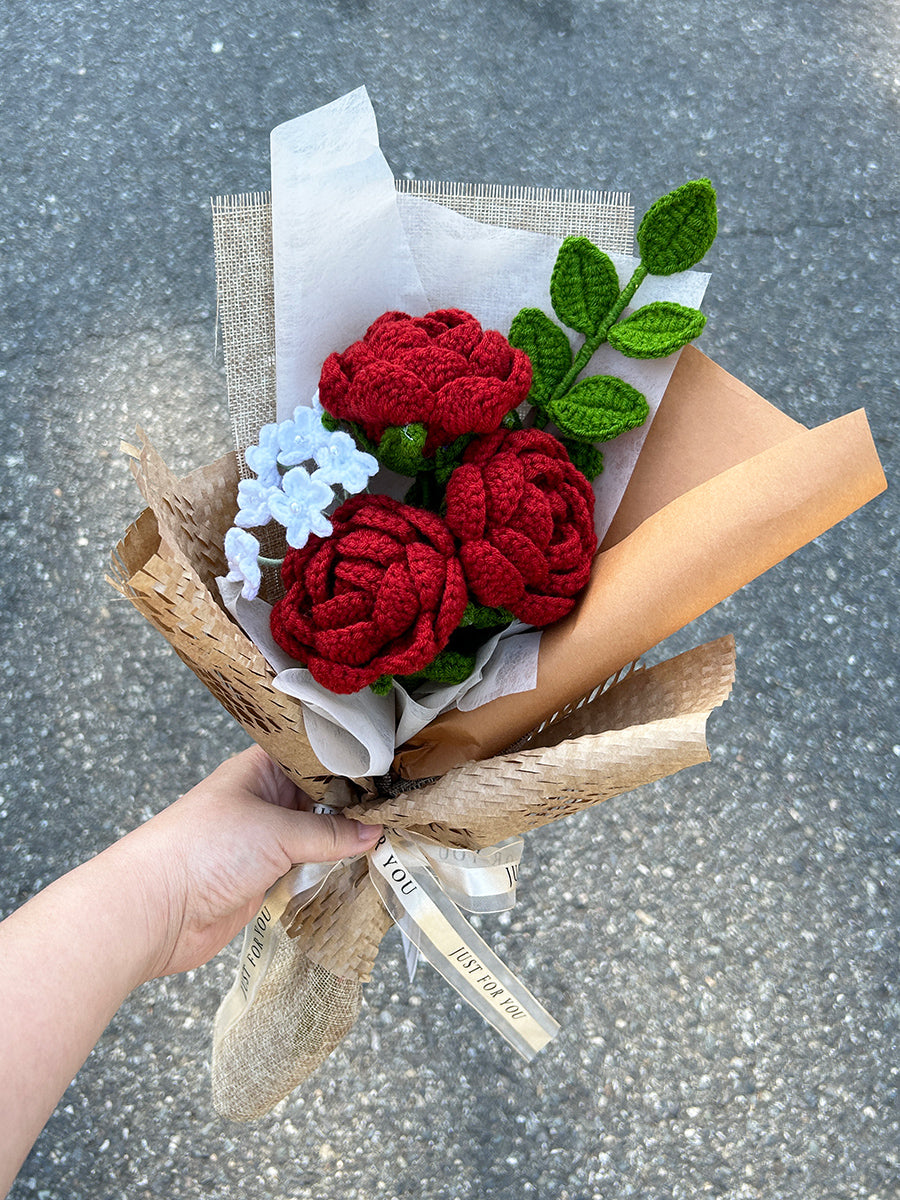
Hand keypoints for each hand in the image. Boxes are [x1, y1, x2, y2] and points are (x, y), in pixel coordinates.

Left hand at [116, 744, 381, 980]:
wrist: (154, 911)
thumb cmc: (205, 849)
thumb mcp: (275, 832)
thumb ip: (330, 834)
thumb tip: (376, 833)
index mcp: (260, 769)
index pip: (315, 754)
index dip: (353, 758)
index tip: (398, 762)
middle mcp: (265, 798)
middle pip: (322, 795)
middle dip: (358, 802)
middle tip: (408, 803)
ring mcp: (266, 839)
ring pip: (319, 833)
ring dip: (349, 839)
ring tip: (399, 835)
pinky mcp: (266, 876)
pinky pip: (309, 866)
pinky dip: (334, 868)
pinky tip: (368, 867)